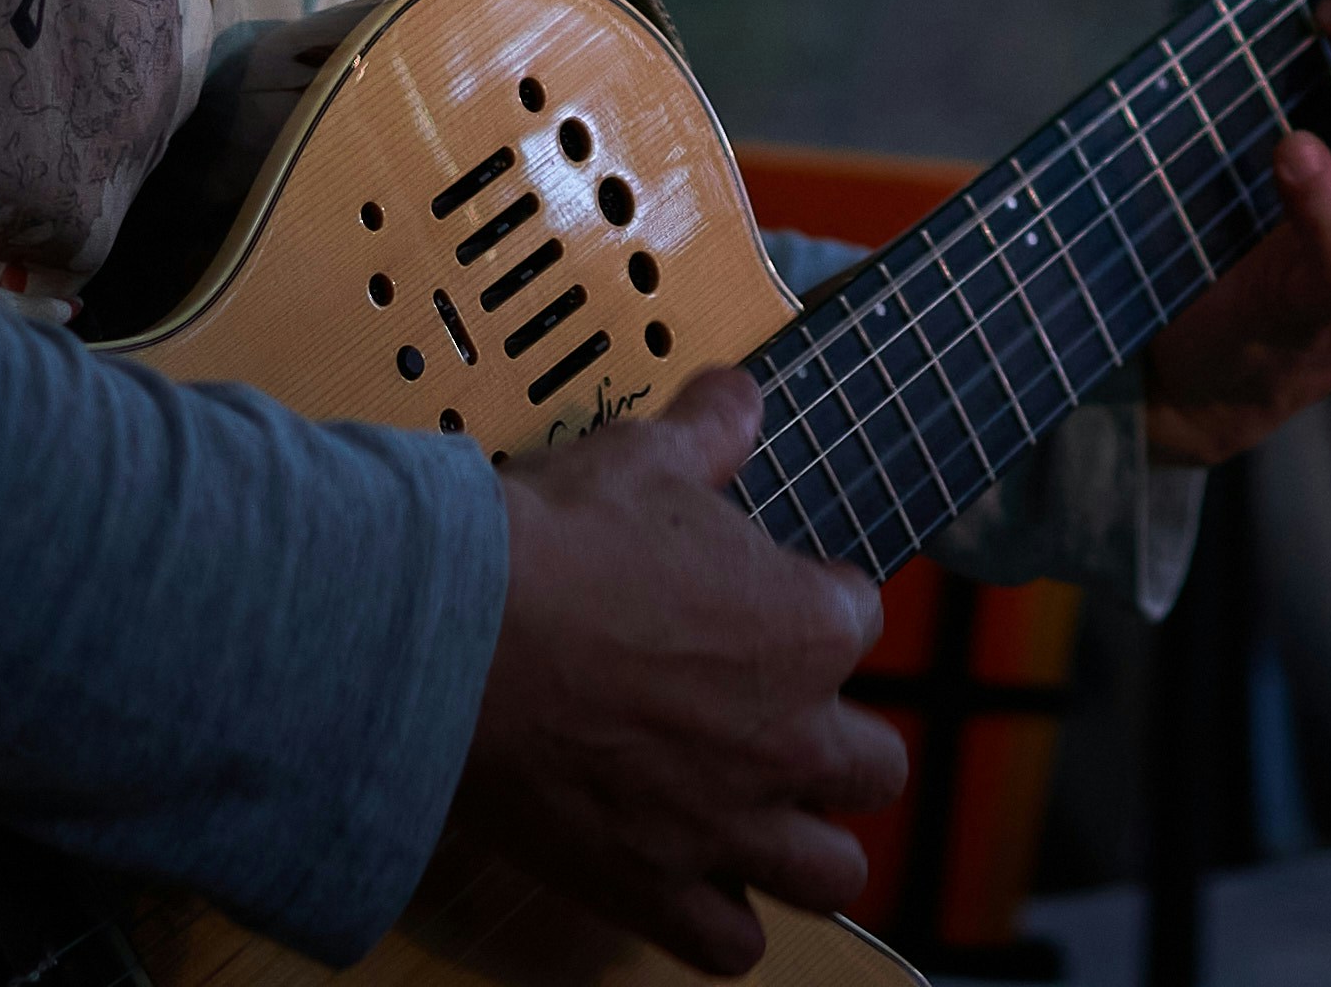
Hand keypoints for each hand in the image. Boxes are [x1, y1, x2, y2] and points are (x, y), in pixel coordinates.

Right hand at [458, 370, 901, 974]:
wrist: (456, 636)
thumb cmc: (559, 543)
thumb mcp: (645, 459)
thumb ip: (711, 434)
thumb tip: (737, 398)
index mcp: (810, 627)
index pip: (859, 620)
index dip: (812, 608)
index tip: (767, 603)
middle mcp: (790, 737)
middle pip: (874, 766)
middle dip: (837, 744)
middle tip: (778, 719)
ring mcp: (727, 823)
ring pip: (829, 872)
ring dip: (806, 845)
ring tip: (763, 817)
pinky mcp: (654, 886)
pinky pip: (729, 946)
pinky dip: (721, 924)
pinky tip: (695, 886)